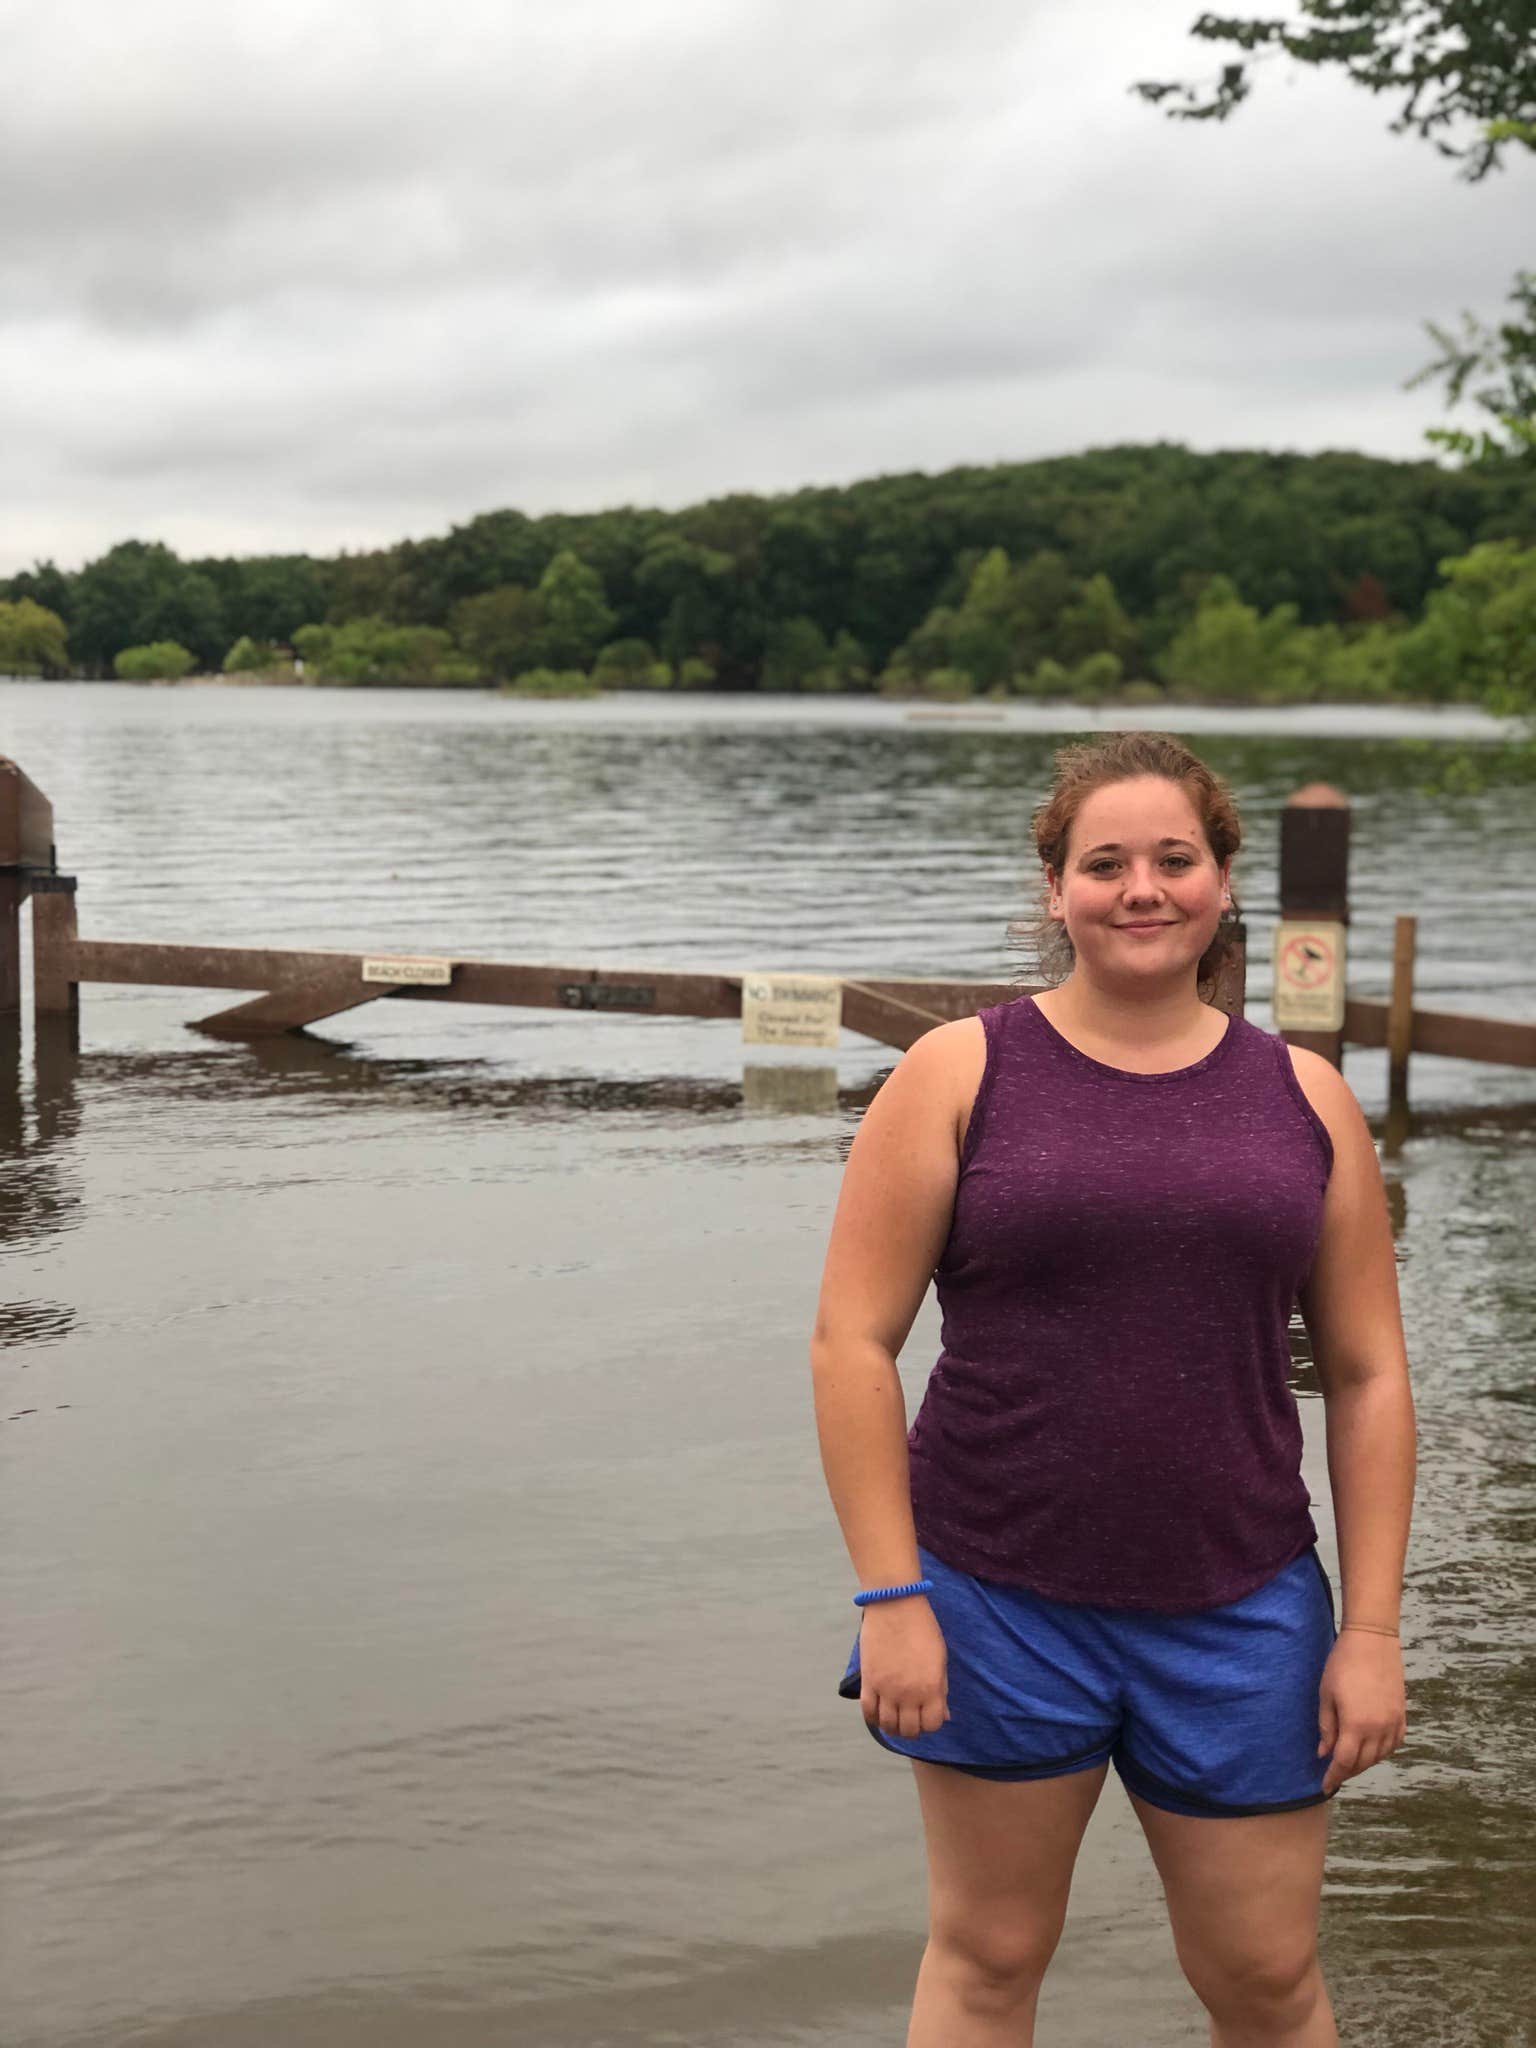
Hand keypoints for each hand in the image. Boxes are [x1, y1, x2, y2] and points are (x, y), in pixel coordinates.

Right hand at [858, 1597, 950, 1738]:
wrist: (895, 1606)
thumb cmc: (923, 1628)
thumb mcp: (940, 1659)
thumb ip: (941, 1689)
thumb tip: (945, 1715)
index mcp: (932, 1688)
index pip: (933, 1725)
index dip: (931, 1723)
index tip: (927, 1715)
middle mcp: (909, 1694)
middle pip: (909, 1730)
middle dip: (912, 1729)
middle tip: (909, 1718)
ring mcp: (886, 1690)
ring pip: (888, 1725)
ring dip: (892, 1726)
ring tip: (894, 1717)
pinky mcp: (868, 1682)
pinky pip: (868, 1712)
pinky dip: (873, 1718)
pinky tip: (878, 1712)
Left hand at [1317, 1631, 1406, 1795]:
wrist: (1372, 1641)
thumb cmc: (1342, 1665)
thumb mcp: (1326, 1695)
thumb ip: (1327, 1727)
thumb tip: (1323, 1753)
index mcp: (1356, 1725)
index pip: (1343, 1761)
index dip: (1333, 1776)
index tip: (1325, 1787)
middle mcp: (1379, 1729)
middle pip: (1363, 1762)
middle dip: (1347, 1771)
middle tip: (1334, 1773)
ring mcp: (1393, 1723)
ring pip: (1379, 1756)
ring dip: (1364, 1762)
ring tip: (1350, 1761)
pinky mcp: (1402, 1715)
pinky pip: (1393, 1744)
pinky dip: (1382, 1751)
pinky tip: (1372, 1749)